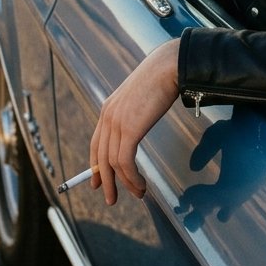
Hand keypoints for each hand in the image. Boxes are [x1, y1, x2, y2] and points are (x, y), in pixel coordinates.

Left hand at [90, 39, 179, 204]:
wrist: (169, 67)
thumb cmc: (161, 78)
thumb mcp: (140, 96)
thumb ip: (134, 110)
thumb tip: (138, 123)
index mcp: (109, 108)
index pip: (96, 143)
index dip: (96, 165)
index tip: (98, 182)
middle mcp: (108, 116)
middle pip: (101, 157)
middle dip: (107, 181)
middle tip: (111, 198)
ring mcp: (116, 122)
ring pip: (113, 163)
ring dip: (125, 183)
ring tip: (138, 193)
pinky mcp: (128, 130)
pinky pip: (125, 162)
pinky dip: (131, 178)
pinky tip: (141, 184)